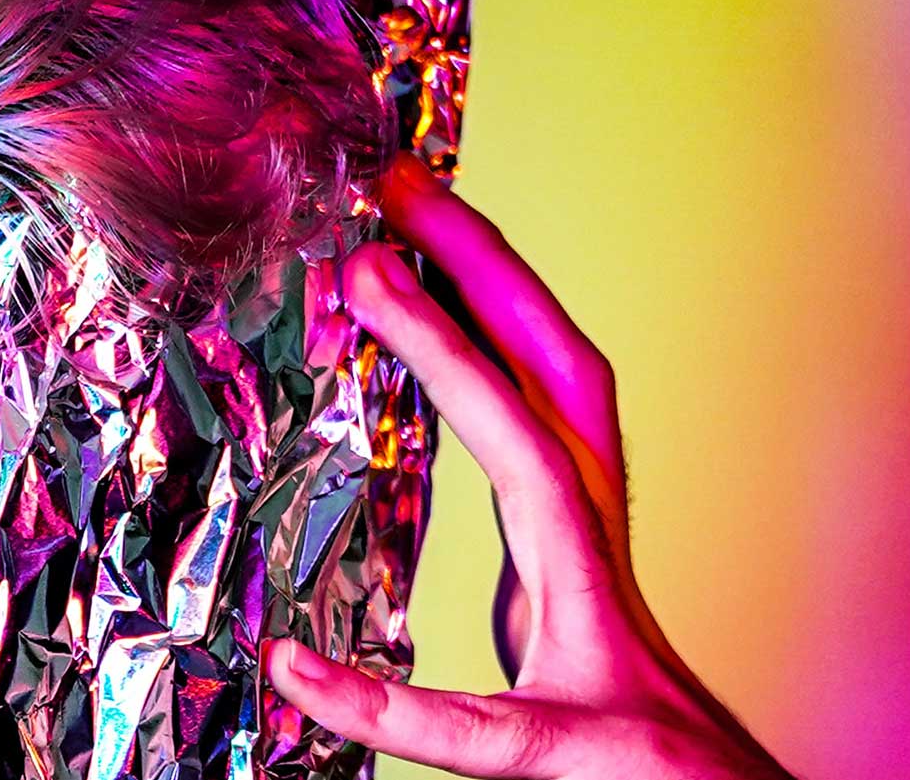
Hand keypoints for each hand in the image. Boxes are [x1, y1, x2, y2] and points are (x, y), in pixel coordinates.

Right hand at [263, 155, 794, 778]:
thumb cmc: (625, 768)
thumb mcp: (519, 754)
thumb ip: (409, 717)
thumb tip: (284, 665)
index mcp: (583, 580)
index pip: (511, 444)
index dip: (437, 356)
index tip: (367, 276)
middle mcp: (598, 526)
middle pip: (557, 368)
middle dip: (482, 267)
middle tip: (402, 187)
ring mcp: (595, 517)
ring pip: (562, 372)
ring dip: (494, 285)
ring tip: (422, 219)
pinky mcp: (575, 526)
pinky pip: (544, 402)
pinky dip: (492, 342)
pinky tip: (445, 323)